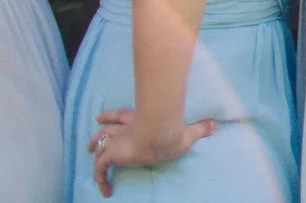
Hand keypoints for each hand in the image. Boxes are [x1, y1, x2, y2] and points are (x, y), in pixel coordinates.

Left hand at [89, 108, 217, 196]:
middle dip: (98, 134)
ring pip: (100, 146)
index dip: (111, 117)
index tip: (100, 117)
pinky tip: (105, 190)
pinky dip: (100, 178)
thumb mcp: (189, 132)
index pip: (122, 117)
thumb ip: (200, 128)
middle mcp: (126, 130)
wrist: (160, 133)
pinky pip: (100, 169)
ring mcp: (118, 142)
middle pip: (107, 130)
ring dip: (94, 150)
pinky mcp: (113, 154)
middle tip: (91, 141)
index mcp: (140, 122)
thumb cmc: (173, 131)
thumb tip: (216, 124)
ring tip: (89, 154)